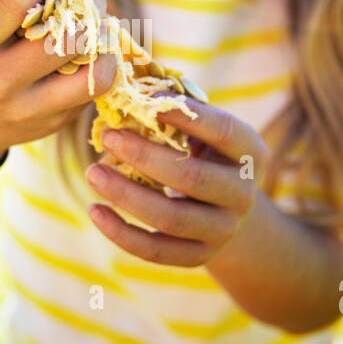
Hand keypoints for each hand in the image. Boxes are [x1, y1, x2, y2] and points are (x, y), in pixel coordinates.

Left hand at [83, 95, 268, 266]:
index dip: (187, 115)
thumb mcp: (204, 131)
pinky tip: (94, 210)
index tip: (147, 100)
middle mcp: (243, 194)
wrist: (225, 210)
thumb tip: (131, 86)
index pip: (223, 131)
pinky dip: (121, 233)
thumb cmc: (203, 154)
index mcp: (250, 152)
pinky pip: (156, 251)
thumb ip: (178, 111)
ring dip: (125, 194)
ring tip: (92, 172)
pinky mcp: (198, 257)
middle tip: (107, 135)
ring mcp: (223, 230)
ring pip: (170, 218)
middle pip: (191, 177)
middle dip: (144, 156)